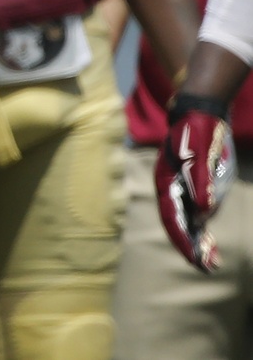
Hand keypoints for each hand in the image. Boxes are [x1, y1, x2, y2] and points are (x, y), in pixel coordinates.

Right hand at [156, 100, 235, 272]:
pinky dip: (201, 227)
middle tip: (208, 267)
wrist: (199, 112)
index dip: (184, 241)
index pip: (173, 220)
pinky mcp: (191, 185)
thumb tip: (203, 212)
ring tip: (212, 259)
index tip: (196, 260)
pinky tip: (209, 237)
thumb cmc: (198, 132)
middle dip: (191, 247)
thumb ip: (200, 183)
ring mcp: (180, 187)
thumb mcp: (199, 156)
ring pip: (186, 220)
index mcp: (167, 183)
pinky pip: (194, 212)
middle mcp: (170, 189)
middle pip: (177, 224)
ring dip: (197, 240)